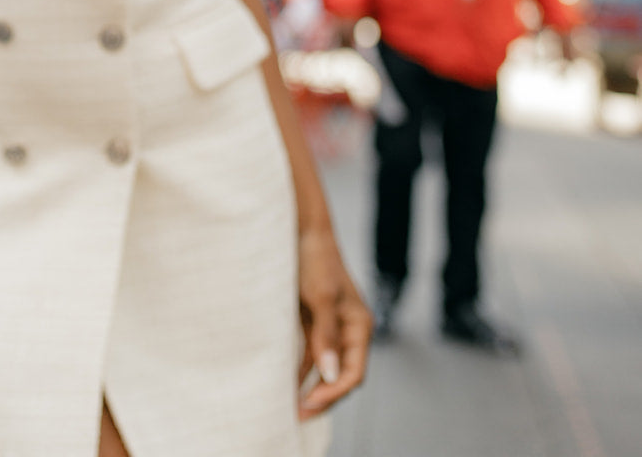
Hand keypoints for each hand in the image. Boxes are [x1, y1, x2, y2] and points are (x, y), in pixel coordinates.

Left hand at [296, 226, 371, 419]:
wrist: (300, 227)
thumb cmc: (316, 258)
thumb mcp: (321, 297)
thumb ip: (325, 336)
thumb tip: (330, 374)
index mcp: (358, 326)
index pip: (353, 373)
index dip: (333, 392)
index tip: (308, 403)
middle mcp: (346, 330)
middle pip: (339, 375)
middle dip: (322, 396)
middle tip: (297, 415)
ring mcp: (328, 326)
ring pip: (322, 367)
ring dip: (308, 387)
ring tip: (288, 406)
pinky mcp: (310, 320)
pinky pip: (307, 353)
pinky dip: (298, 369)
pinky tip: (284, 383)